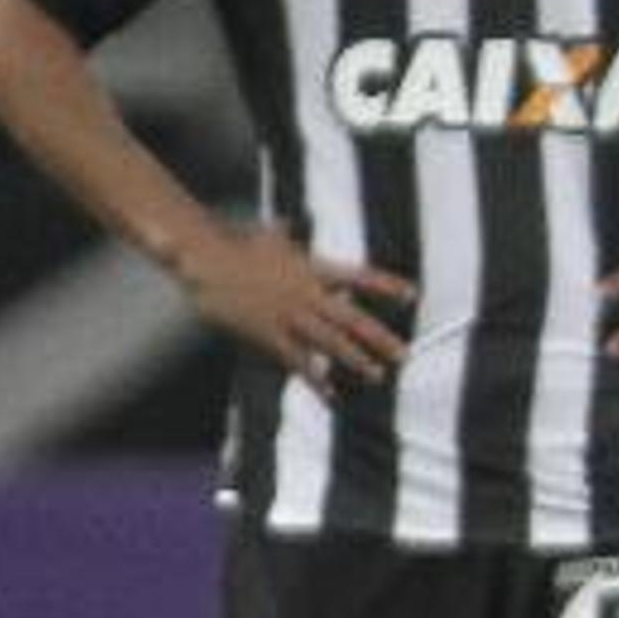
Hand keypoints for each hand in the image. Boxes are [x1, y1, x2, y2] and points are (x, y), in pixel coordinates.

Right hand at [175, 219, 412, 398]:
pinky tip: (330, 395)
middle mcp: (307, 293)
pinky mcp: (269, 333)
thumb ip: (285, 233)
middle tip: (404, 354)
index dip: (386, 285)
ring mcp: (289, 315)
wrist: (205, 261)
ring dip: (355, 359)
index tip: (412, 294)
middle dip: (379, 337)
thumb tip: (288, 221)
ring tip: (377, 375)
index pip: (358, 276)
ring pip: (329, 342)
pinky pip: (296, 360)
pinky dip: (314, 379)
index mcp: (312, 268)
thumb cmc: (235, 246)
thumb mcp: (266, 235)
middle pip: (351, 318)